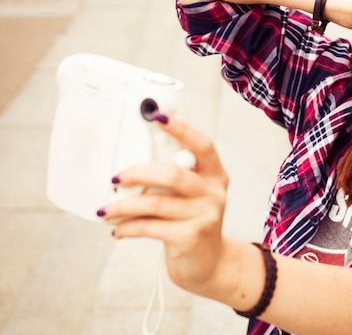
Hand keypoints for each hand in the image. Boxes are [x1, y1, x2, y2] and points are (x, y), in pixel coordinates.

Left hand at [99, 115, 234, 296]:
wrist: (208, 263)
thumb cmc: (192, 222)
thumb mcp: (192, 195)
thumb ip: (173, 177)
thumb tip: (130, 164)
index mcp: (215, 175)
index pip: (202, 145)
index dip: (181, 130)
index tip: (156, 117)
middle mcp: (214, 193)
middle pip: (174, 175)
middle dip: (139, 173)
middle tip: (116, 178)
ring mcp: (205, 216)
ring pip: (157, 203)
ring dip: (124, 206)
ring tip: (106, 210)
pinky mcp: (191, 238)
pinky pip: (151, 227)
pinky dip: (129, 227)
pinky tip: (118, 229)